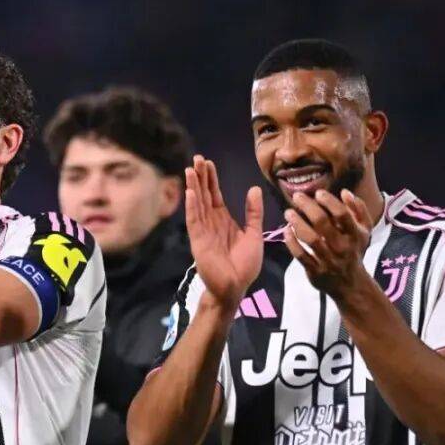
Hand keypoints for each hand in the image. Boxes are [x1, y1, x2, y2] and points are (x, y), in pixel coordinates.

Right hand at [185, 155, 263, 309]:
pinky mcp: (199, 241)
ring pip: (197, 204)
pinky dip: (192, 206)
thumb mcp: (254, 234)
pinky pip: (194, 220)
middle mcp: (211, 222)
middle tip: (197, 158)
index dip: (211, 178)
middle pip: (204, 194)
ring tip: (190, 169)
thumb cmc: (244, 265)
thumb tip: (253, 189)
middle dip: (200, 177)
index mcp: (223, 220)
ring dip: (194, 186)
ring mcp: (203, 231)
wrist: (235, 287)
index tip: (208, 162)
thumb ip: (253, 213)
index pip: (214, 195)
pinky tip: (191, 193)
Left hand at [283, 189, 371, 297]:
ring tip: (288, 212)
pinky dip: (291, 242)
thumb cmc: (354, 250)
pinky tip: (286, 230)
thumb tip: (345, 192)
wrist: (351, 284)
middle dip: (308, 207)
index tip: (318, 193)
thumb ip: (358, 210)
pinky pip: (300, 255)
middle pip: (322, 224)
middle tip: (297, 197)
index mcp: (355, 235)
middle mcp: (342, 247)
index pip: (342, 215)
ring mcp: (328, 260)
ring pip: (310, 239)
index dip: (329, 201)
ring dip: (297, 223)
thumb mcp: (364, 231)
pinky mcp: (315, 270)